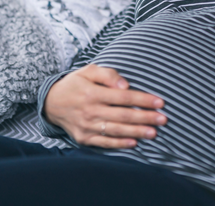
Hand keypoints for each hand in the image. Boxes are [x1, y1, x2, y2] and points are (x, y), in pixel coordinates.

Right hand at [43, 64, 166, 148]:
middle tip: (164, 119)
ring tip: (154, 132)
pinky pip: (104, 143)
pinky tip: (134, 143)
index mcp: (93, 93)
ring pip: (116, 130)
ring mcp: (87, 127)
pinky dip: (120, 144)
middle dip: (145, 117)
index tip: (160, 102)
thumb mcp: (89, 70)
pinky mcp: (84, 138)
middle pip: (123, 115)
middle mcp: (90, 111)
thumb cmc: (75, 83)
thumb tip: (125, 85)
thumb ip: (108, 74)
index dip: (143, 100)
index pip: (124, 97)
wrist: (51, 102)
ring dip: (137, 132)